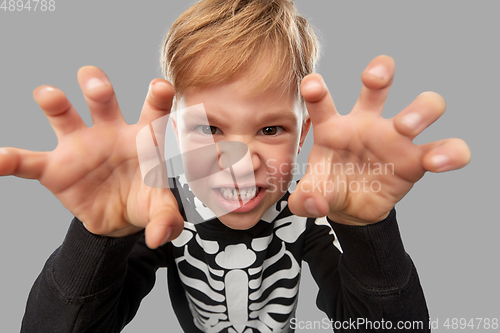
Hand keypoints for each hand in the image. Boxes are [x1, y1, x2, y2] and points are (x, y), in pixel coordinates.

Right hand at [0, 66, 183, 247]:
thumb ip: (166, 219)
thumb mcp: (159, 209)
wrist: (118, 219)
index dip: (158, 97)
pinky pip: (28, 162)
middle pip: (103, 102)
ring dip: (55, 103)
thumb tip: (160, 236)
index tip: (160, 87)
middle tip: (95, 85)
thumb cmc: (144, 200)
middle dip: (98, 88)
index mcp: (143, 137)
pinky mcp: (56, 170)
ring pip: (65, 117)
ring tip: (46, 94)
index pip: (154, 111)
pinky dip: (11, 161)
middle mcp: (111, 133)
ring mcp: (81, 147)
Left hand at [288, 55, 470, 224]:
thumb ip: (305, 200)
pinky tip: (436, 162)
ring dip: (419, 110)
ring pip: (422, 107)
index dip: (316, 90)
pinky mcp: (417, 159)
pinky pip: (445, 148)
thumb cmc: (330, 189)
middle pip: (378, 85)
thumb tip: (315, 203)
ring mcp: (395, 139)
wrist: (353, 209)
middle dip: (380, 72)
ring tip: (405, 127)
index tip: (312, 85)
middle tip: (374, 80)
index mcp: (333, 128)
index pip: (322, 102)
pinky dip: (449, 152)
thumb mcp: (311, 197)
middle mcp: (366, 124)